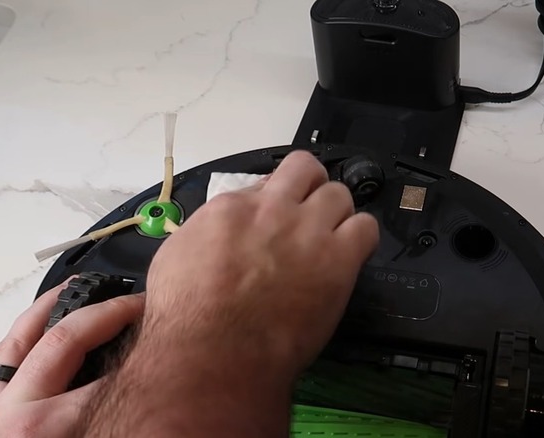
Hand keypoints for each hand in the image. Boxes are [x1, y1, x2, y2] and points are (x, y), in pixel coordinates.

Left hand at [0, 278, 143, 437]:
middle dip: (106, 313)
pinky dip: (22, 334)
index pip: (107, 381)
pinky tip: (37, 324)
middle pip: (65, 340)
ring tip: (80, 285)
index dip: (141, 361)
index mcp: (41, 430)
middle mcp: (12, 409)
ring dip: (54, 305)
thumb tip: (132, 412)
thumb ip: (99, 426)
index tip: (161, 346)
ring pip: (21, 335)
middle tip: (135, 303)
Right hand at [145, 150, 379, 376]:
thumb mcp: (177, 258)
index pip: (267, 182)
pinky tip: (349, 256)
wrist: (213, 354)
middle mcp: (274, 210)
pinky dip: (361, 238)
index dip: (275, 200)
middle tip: (308, 217)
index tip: (277, 219)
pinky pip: (366, 229)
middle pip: (306, 170)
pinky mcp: (338, 260)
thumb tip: (225, 228)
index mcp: (233, 208)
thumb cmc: (186, 319)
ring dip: (336, 213)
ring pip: (340, 194)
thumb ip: (209, 233)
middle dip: (310, 189)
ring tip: (329, 239)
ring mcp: (308, 231)